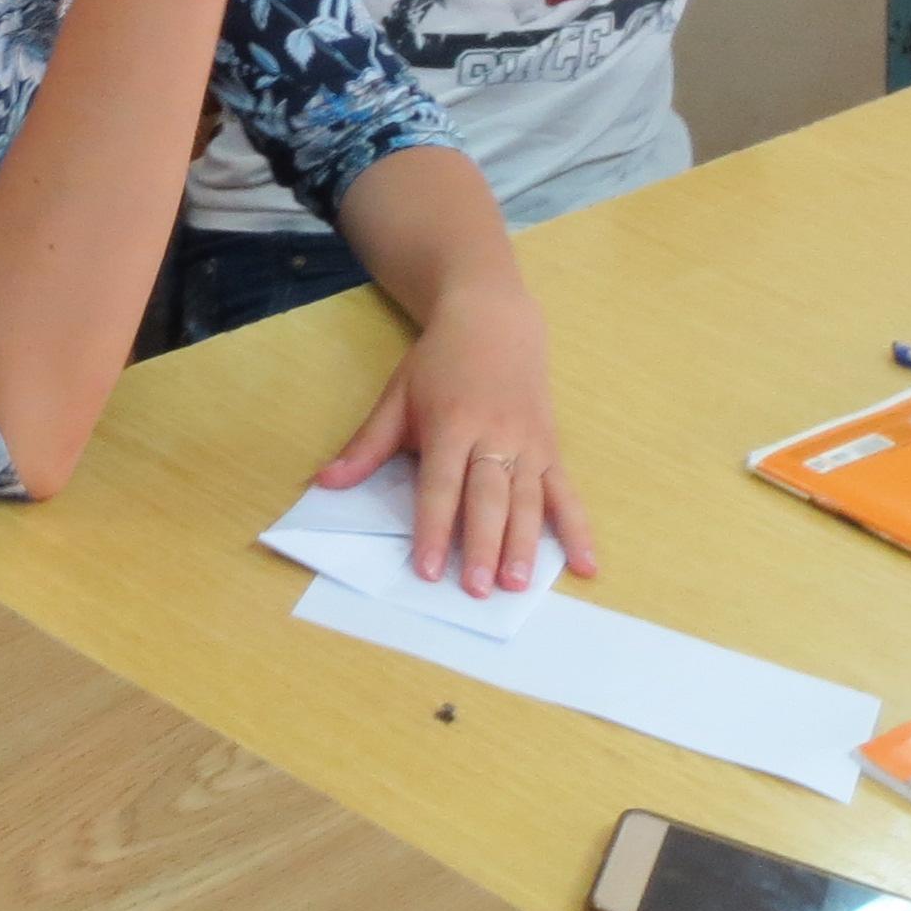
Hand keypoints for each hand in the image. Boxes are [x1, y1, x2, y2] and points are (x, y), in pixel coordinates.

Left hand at [315, 280, 595, 593]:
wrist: (494, 321)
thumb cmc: (439, 364)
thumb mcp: (397, 396)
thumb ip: (367, 445)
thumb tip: (325, 482)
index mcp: (451, 423)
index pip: (440, 484)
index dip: (434, 527)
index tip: (428, 568)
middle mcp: (495, 436)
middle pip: (488, 497)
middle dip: (483, 545)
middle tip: (476, 589)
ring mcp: (529, 444)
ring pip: (529, 500)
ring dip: (525, 545)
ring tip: (518, 586)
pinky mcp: (552, 449)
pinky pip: (568, 493)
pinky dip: (579, 529)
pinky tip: (585, 565)